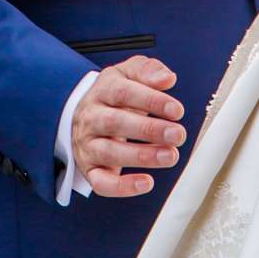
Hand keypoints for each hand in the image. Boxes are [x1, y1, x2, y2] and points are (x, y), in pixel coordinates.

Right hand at [72, 57, 186, 199]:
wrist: (80, 116)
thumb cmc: (111, 96)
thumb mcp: (127, 74)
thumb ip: (148, 71)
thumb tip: (167, 78)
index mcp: (102, 91)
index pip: (124, 93)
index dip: (152, 101)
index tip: (177, 110)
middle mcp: (92, 118)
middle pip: (116, 122)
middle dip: (150, 130)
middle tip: (178, 134)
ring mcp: (88, 145)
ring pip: (110, 152)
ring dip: (142, 156)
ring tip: (170, 155)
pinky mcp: (90, 170)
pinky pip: (101, 182)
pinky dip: (123, 187)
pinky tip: (146, 183)